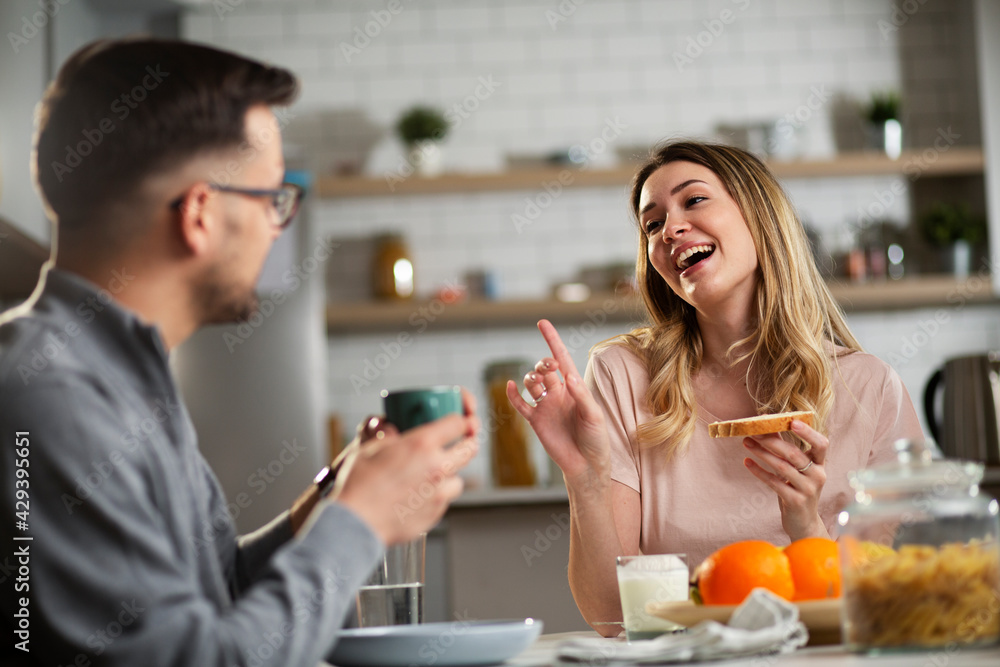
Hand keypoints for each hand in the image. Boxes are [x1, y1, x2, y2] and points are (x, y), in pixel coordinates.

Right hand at [337, 390, 479, 544]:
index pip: (457, 424)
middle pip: (470, 449)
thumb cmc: (357, 486)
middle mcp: (436, 467)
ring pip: (459, 479)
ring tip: (432, 475)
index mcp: (420, 444)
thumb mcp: (369, 448)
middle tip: (460, 443)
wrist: (355, 524)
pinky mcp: (435, 513)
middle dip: (467, 444)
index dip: (460, 421)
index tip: (459, 423)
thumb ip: (388, 437)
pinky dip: (438, 496)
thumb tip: (394, 432)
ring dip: (451, 474)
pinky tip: (419, 495)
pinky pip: (445, 500)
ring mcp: (438, 493)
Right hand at [506, 320, 609, 485]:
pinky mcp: (536, 420)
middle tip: (547, 369)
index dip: (552, 340)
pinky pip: (520, 403)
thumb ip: (580, 395)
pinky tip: (511, 385)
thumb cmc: (596, 439)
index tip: (542, 322)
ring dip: (531, 377)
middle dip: (543, 363)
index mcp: (575, 387)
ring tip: (537, 383)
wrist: (585, 465)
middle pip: (544, 368)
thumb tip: (567, 376)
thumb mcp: (594, 416)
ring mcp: (546, 406)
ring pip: (531, 382)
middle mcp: (559, 393)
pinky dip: (513, 394)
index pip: (562, 358)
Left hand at [742, 419, 829, 539]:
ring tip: (746, 443)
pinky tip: (747, 462)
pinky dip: (759, 471)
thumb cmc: (797, 489)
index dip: (808, 432)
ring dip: (761, 453)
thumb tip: (767, 422)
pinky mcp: (795, 501)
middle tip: (752, 431)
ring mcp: (808, 489)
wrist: (803, 523)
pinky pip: (774, 483)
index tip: (791, 421)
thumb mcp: (796, 468)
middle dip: (771, 440)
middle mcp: (818, 475)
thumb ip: (785, 446)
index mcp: (820, 464)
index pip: (821, 444)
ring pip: (782, 467)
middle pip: (794, 453)